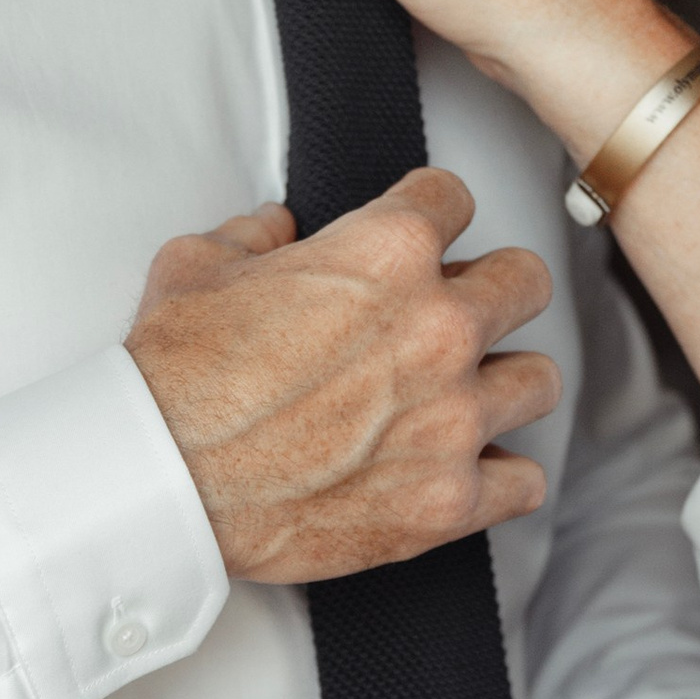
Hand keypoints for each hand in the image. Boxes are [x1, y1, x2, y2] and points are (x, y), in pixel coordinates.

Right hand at [128, 169, 559, 584]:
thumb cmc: (174, 380)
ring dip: (503, 384)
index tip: (421, 236)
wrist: (160, 482)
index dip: (431, 214)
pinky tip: (464, 470)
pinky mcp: (449, 500)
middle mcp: (438, 328)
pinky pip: (525, 481)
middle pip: (525, 282)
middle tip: (454, 314)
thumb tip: (274, 231)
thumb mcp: (198, 266)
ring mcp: (453, 418)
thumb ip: (253, 235)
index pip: (455, 198)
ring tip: (462, 397)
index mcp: (387, 253)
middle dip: (491, 290)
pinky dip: (499, 478)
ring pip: (539, 381)